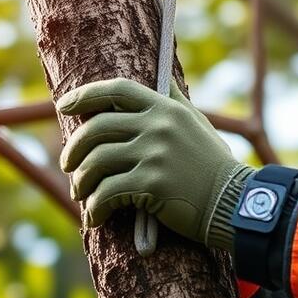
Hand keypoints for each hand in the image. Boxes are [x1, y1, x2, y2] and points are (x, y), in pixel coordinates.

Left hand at [56, 77, 251, 248]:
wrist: (233, 203)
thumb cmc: (213, 166)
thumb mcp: (197, 125)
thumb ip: (176, 102)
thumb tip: (164, 80)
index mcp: (166, 109)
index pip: (117, 90)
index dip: (85, 95)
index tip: (63, 106)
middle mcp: (158, 126)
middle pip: (96, 127)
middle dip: (73, 149)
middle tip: (68, 165)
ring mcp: (155, 154)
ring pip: (95, 162)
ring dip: (80, 182)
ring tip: (81, 195)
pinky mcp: (152, 185)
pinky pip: (107, 193)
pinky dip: (94, 208)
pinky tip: (94, 217)